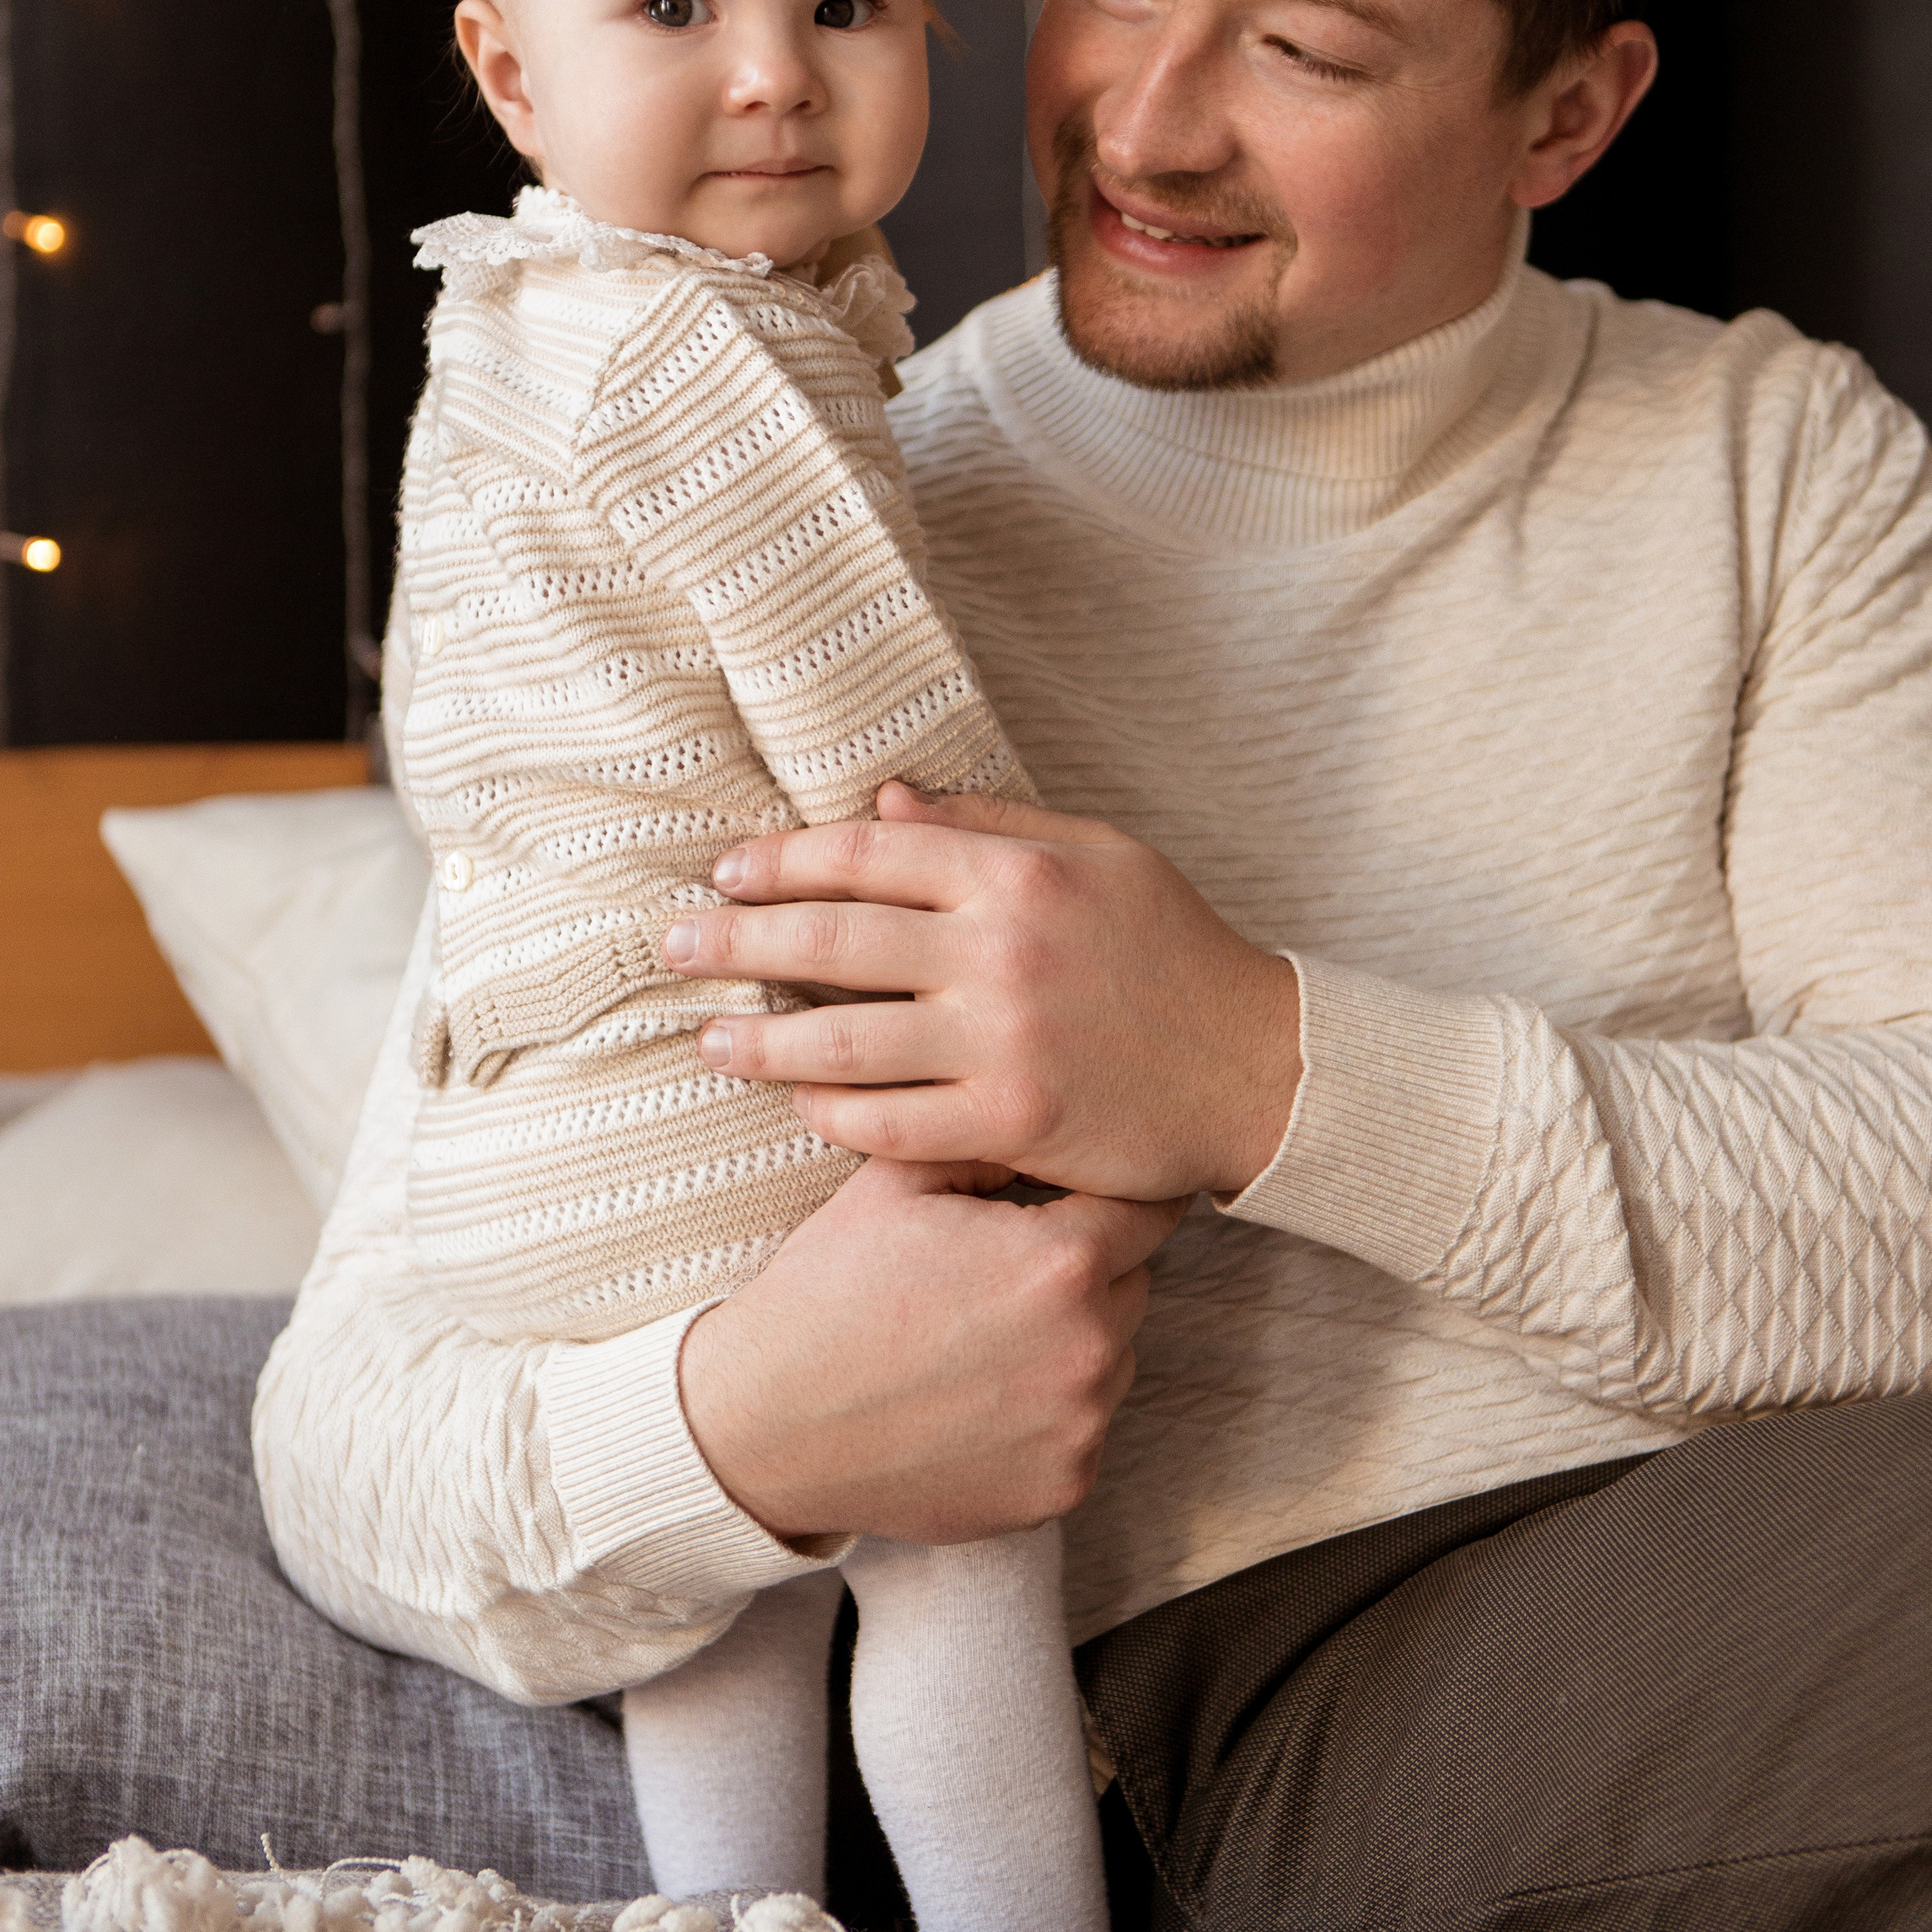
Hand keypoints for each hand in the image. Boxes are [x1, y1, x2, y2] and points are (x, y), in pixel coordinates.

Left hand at [660, 784, 1302, 1199]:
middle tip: (671, 943)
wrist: (1260, 1065)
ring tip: (706, 1038)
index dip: (779, 861)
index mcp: (1018, 875)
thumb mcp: (1099, 853)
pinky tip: (796, 1102)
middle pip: (829, 942)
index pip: (864, 857)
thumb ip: (989, 826)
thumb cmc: (1177, 948)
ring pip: (840, 1042)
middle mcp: (1000, 954)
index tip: (725, 870)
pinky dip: (830, 1112)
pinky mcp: (1011, 1125)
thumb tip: (879, 806)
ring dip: (757, 1041)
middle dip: (733, 940)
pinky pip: (890, 1123)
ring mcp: (1002, 1045)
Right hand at [677, 1155, 1185, 1543]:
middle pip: (1131, 1284)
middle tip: (1003, 1271)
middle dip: (1085, 1269)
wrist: (766, 1423)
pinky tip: (974, 1399)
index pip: (1144, 1208)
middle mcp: (1090, 1348)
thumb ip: (989, 1139)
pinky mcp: (1063, 1488)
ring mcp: (1080, 1427)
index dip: (1110, 1195)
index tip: (1083, 1198)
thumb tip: (1050, 1121)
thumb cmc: (828, 1291)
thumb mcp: (898, 1181)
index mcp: (1061, 1262)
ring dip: (1071, 1342)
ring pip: (1112, 1357)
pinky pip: (1081, 1429)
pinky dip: (1046, 1414)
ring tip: (980, 1337)